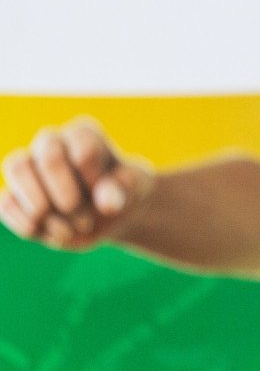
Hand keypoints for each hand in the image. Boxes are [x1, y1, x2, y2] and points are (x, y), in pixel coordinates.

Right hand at [0, 119, 152, 249]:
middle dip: (67, 195)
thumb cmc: (124, 191)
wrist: (109, 214)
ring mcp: (29, 167)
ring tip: (67, 231)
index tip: (106, 195)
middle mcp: (52, 143)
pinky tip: (53, 235)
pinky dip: (27, 223)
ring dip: (42, 206)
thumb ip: (126, 188)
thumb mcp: (136, 188)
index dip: (93, 177)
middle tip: (85, 219)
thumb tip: (106, 201)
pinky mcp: (14, 195)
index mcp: (84, 135)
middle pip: (48, 156)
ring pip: (17, 167)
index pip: (82, 145)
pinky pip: (5, 201)